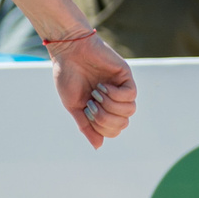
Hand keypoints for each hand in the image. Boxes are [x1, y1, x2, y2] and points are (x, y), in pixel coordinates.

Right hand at [49, 33, 136, 147]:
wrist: (68, 51)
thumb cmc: (67, 76)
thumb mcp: (74, 106)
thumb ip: (86, 126)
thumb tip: (98, 146)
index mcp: (101, 109)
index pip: (113, 131)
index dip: (101, 128)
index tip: (86, 111)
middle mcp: (114, 100)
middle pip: (123, 124)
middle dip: (105, 118)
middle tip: (91, 103)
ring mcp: (121, 88)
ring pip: (130, 111)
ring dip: (110, 105)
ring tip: (97, 92)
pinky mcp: (126, 76)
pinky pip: (131, 94)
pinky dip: (116, 94)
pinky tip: (104, 85)